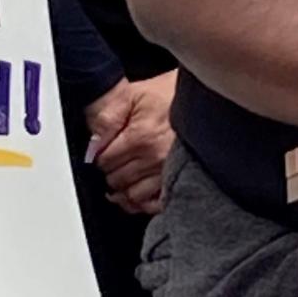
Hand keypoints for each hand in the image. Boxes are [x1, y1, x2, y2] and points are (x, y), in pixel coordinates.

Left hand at [87, 70, 176, 215]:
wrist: (204, 96)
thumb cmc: (171, 93)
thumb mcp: (133, 95)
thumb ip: (108, 118)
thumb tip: (93, 144)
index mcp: (140, 137)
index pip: (105, 162)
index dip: (101, 156)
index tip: (106, 151)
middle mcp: (155, 158)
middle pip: (117, 180)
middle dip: (112, 171)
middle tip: (118, 162)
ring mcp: (170, 172)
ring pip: (134, 196)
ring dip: (126, 188)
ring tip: (127, 176)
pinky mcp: (182, 179)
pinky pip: (156, 203)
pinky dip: (145, 202)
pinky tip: (140, 192)